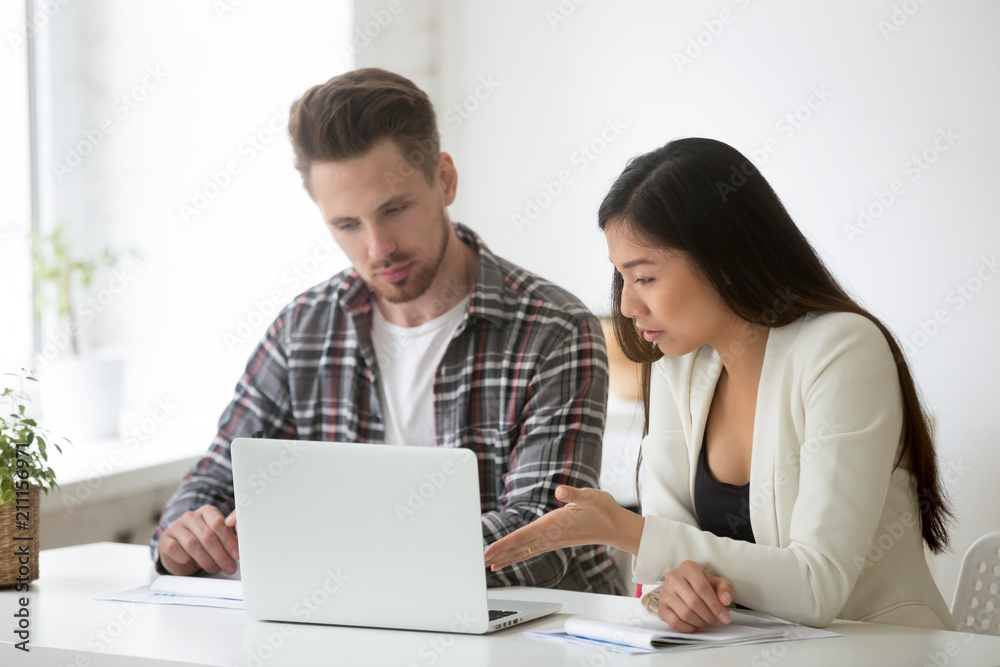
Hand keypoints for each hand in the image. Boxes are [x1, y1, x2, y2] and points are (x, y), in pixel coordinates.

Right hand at [158, 505, 238, 575]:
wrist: (179, 552)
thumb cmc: (202, 544)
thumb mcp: (216, 538)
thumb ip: (227, 540)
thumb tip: (240, 552)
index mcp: (207, 512)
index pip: (219, 523)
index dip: (229, 541)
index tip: (237, 555)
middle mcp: (191, 516)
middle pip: (207, 535)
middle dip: (221, 554)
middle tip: (229, 567)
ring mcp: (176, 527)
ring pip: (193, 544)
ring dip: (206, 559)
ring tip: (214, 568)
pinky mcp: (165, 539)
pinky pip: (176, 550)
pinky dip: (185, 559)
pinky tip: (191, 563)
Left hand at [483, 485, 642, 569]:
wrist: (615, 527)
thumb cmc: (603, 509)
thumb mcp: (590, 496)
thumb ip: (574, 493)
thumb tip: (560, 490)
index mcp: (554, 525)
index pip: (523, 536)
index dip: (505, 543)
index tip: (489, 551)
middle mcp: (550, 536)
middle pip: (519, 547)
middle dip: (498, 553)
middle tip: (477, 560)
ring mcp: (552, 540)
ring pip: (523, 551)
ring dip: (505, 556)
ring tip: (487, 563)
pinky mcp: (554, 541)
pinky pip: (531, 551)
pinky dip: (517, 555)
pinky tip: (508, 558)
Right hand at [655, 560, 734, 632]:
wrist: (688, 586)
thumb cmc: (704, 584)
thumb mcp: (719, 582)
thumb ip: (726, 589)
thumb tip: (725, 601)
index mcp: (688, 568)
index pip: (702, 588)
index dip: (715, 605)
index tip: (725, 617)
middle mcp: (673, 577)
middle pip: (693, 602)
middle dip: (709, 616)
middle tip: (717, 622)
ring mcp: (665, 592)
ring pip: (684, 613)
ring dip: (700, 623)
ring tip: (708, 622)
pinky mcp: (661, 606)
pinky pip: (674, 622)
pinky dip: (687, 628)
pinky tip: (695, 625)